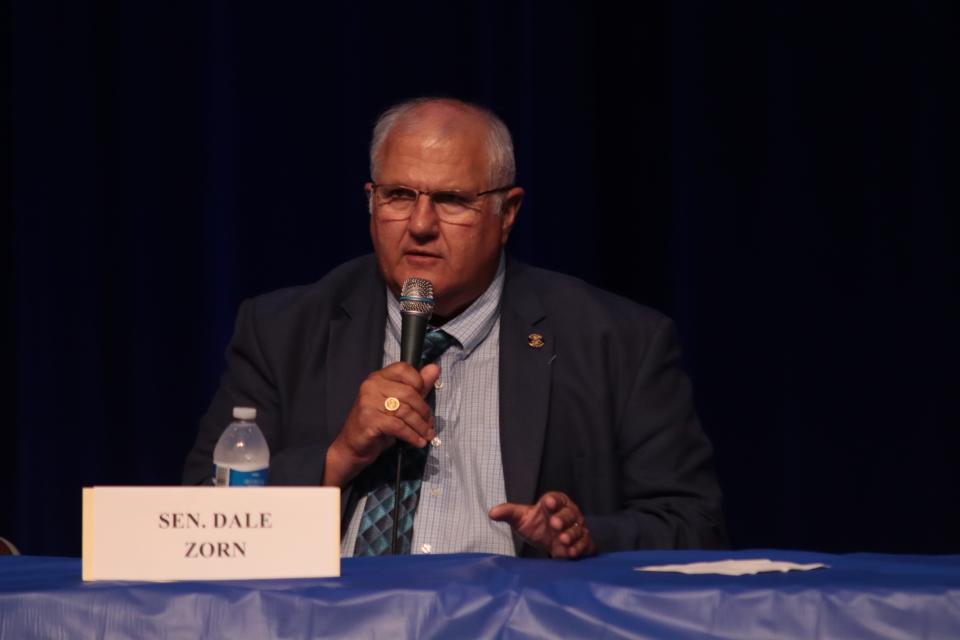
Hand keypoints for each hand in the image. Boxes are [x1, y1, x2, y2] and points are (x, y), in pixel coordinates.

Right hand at [322, 362, 439, 486]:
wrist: (352, 446)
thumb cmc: (377, 423)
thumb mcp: (399, 403)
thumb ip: (417, 387)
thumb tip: (435, 369)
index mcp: (378, 377)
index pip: (404, 369)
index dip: (419, 382)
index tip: (424, 399)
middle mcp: (371, 386)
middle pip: (409, 393)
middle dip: (424, 411)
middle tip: (430, 424)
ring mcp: (368, 402)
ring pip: (405, 411)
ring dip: (420, 426)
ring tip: (427, 435)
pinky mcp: (369, 420)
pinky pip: (398, 426)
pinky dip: (412, 435)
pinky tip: (418, 442)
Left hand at [489, 492, 595, 558]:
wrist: (550, 541)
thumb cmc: (536, 524)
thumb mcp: (521, 518)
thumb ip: (508, 513)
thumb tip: (491, 513)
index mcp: (555, 503)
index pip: (556, 499)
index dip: (553, 500)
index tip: (547, 503)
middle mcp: (569, 514)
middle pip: (569, 513)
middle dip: (563, 518)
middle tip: (555, 524)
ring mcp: (577, 528)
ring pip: (578, 529)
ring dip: (571, 534)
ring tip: (563, 540)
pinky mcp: (583, 543)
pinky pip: (585, 544)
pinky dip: (580, 548)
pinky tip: (571, 553)